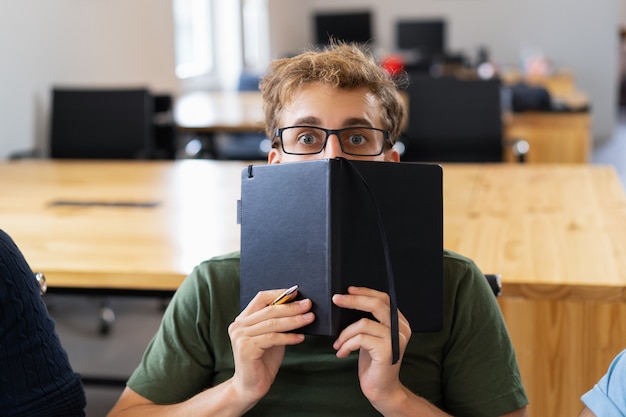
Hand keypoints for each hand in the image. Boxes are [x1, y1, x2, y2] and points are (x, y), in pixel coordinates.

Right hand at [227, 289, 314, 404]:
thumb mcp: (271, 337)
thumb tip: (299, 307)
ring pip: (272, 324)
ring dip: (294, 320)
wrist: (251, 386)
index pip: (260, 298)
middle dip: (292, 307)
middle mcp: (238, 325)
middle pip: (269, 310)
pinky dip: (289, 337)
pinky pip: (272, 339)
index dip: (279, 293)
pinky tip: (301, 338)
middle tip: (308, 305)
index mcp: (243, 319)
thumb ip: (278, 323)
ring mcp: (240, 336)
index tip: (296, 292)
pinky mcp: (246, 348)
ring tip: (310, 318)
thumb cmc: (263, 360)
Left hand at [332, 286, 411, 409]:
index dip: (365, 292)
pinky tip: (342, 353)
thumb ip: (369, 320)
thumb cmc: (374, 363)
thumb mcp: (372, 337)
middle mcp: (401, 329)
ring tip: (338, 344)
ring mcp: (395, 339)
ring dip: (345, 334)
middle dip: (353, 301)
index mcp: (400, 323)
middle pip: (376, 305)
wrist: (382, 390)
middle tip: (336, 300)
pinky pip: (360, 339)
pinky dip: (346, 344)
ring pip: (363, 323)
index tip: (347, 291)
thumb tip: (348, 300)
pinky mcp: (387, 351)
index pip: (383, 299)